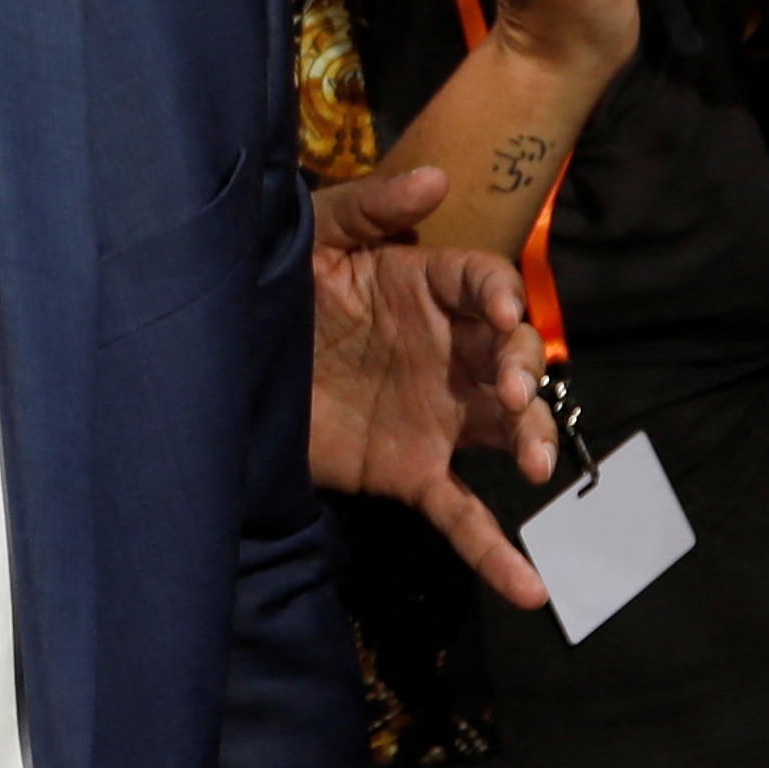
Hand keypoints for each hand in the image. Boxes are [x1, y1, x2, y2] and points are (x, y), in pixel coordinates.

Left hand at [308, 160, 551, 605]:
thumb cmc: (279, 288)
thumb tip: (436, 177)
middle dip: (524, 372)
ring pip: (507, 429)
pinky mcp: (412, 471)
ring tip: (537, 465)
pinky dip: (496, 552)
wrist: (231, 364)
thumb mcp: (316, 237)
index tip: (500, 318)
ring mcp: (438, 417)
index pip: (484, 286)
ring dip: (533, 441)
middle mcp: (447, 354)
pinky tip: (529, 590)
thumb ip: (370, 207)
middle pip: (511, 360)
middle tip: (512, 390)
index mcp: (428, 290)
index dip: (499, 299)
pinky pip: (464, 513)